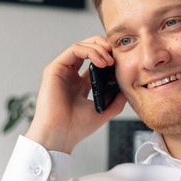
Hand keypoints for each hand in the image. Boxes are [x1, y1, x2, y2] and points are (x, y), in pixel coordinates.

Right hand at [24, 37, 126, 153]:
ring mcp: (61, 71)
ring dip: (98, 48)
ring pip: (81, 46)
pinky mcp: (54, 69)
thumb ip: (116, 100)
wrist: (61, 135)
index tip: (120, 62)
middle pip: (87, 48)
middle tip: (115, 54)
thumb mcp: (103, 111)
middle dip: (104, 46)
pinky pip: (73, 49)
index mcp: (79, 84)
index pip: (94, 61)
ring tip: (109, 60)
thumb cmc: (76, 127)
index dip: (108, 56)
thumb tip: (126, 88)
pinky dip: (89, 51)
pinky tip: (100, 62)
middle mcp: (70, 75)